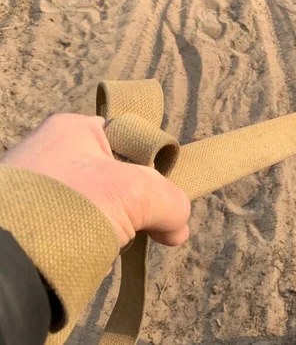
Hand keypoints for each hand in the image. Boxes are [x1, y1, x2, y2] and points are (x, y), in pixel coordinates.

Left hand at [1, 113, 189, 247]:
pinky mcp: (36, 223)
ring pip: (106, 207)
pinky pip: (82, 229)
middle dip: (140, 207)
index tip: (165, 197)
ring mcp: (43, 189)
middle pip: (122, 177)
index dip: (156, 168)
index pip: (132, 140)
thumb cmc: (68, 206)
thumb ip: (171, 199)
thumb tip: (179, 226)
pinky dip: (94, 244)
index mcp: (74, 130)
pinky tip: (91, 255)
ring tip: (110, 244)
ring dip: (119, 229)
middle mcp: (55, 153)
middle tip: (150, 228)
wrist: (6, 264)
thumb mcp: (137, 192)